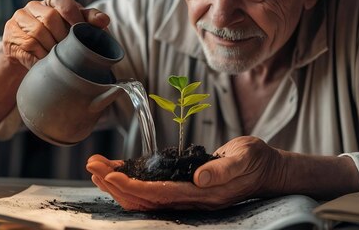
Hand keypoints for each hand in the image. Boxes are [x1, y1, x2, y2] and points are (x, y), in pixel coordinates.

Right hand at [3, 0, 109, 68]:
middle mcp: (34, 6)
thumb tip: (104, 20)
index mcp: (53, 0)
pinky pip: (26, 45)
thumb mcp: (77, 27)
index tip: (80, 30)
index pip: (62, 0)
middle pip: (49, 18)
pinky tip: (44, 61)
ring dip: (50, 48)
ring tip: (57, 58)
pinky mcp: (10, 34)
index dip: (73, 15)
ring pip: (36, 32)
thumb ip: (90, 21)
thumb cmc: (61, 36)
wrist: (34, 53)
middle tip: (69, 51)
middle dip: (62, 37)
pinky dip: (39, 56)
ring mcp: (19, 19)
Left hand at [86, 136, 286, 210]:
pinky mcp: (183, 186)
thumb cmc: (255, 161)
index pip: (158, 194)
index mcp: (201, 193)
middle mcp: (189, 198)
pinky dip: (131, 180)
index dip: (132, 187)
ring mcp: (185, 194)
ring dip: (118, 183)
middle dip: (115, 184)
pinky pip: (151, 188)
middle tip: (92, 166)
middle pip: (142, 199)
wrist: (266, 169)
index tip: (111, 176)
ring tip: (97, 168)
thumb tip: (199, 177)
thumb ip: (223, 169)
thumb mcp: (245, 159)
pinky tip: (118, 171)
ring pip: (142, 196)